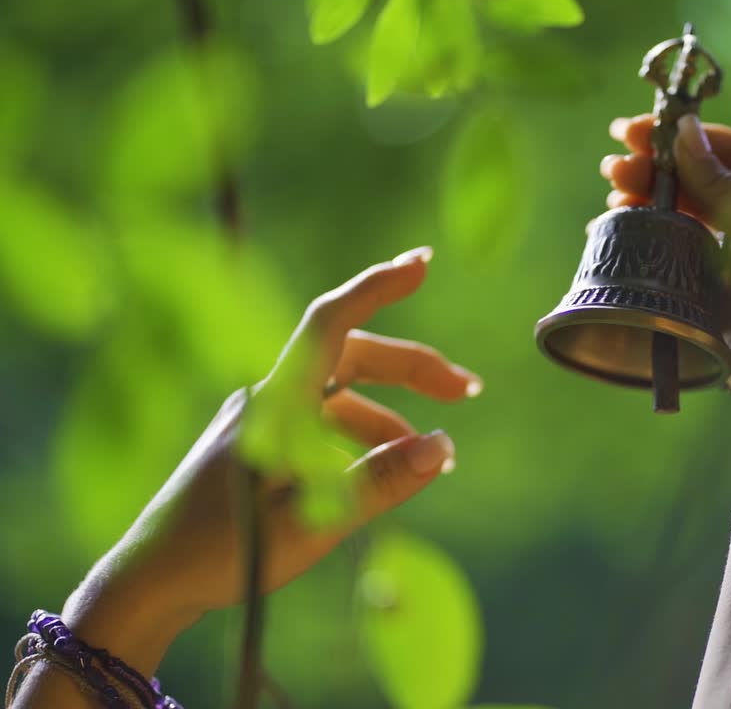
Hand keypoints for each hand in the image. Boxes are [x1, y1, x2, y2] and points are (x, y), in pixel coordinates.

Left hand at [59, 247, 476, 675]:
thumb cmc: (223, 555)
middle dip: (413, 368)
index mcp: (276, 405)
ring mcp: (260, 420)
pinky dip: (359, 437)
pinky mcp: (256, 444)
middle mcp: (268, 400)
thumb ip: (378, 483)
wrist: (149, 583)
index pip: (331, 323)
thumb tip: (444, 445)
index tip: (423, 262)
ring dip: (391, 413)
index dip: (378, 287)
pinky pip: (319, 423)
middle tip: (467, 392)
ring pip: (340, 393)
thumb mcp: (311, 524)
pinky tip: (381, 475)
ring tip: (431, 456)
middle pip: (352, 356)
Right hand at [601, 115, 730, 399]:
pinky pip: (667, 257)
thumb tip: (683, 133)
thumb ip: (722, 178)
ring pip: (676, 216)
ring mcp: (727, 255)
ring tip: (614, 196)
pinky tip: (614, 228)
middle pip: (693, 181)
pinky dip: (640, 240)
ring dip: (641, 200)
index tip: (637, 133)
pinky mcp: (705, 291)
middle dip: (652, 169)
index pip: (723, 150)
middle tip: (614, 168)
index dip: (680, 138)